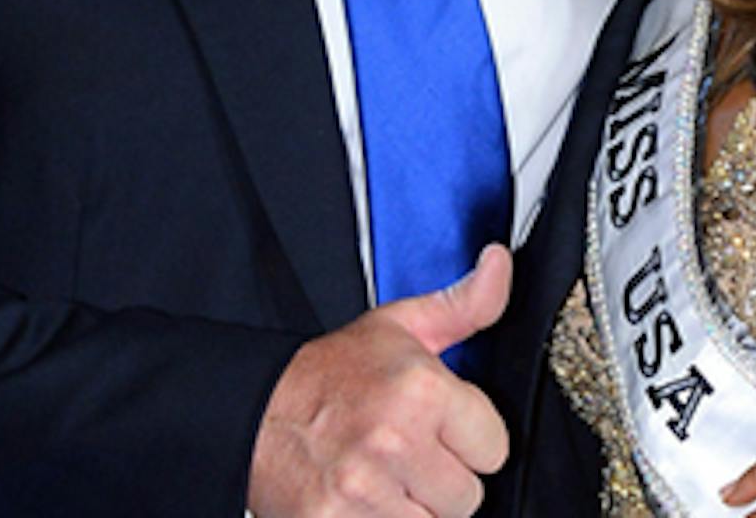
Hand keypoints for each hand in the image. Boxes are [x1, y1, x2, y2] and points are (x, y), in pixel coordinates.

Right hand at [247, 244, 511, 516]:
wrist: (255, 409)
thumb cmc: (333, 373)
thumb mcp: (401, 327)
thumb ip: (465, 304)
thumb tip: (500, 264)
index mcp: (421, 390)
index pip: (495, 448)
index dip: (470, 441)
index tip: (441, 431)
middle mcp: (395, 440)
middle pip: (467, 497)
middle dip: (442, 481)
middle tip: (408, 457)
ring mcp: (363, 491)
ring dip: (414, 511)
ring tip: (386, 479)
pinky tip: (366, 503)